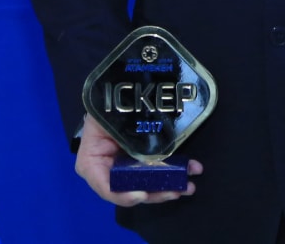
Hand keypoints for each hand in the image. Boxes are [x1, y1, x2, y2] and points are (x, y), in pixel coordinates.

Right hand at [74, 114, 203, 206]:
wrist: (118, 90)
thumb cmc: (106, 105)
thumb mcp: (103, 119)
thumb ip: (117, 136)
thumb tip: (141, 155)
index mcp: (93, 164)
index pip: (106, 187)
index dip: (123, 195)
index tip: (142, 194)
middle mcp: (110, 171)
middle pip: (133, 190)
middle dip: (156, 193)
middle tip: (176, 191)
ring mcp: (130, 167)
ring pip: (150, 185)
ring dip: (170, 186)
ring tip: (188, 186)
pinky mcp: (145, 160)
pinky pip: (159, 171)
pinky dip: (175, 171)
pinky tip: (192, 167)